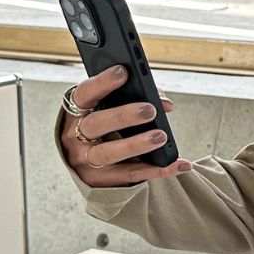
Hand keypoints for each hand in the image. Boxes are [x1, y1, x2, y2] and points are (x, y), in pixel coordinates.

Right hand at [60, 64, 192, 187]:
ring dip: (136, 145)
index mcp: (76, 112)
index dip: (102, 82)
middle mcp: (74, 136)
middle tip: (150, 109)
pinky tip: (179, 164)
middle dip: (123, 115)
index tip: (123, 71)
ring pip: (109, 154)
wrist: (88, 165)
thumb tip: (164, 102)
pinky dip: (158, 170)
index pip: (84, 93)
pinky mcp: (99, 182)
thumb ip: (133, 98)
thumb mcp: (108, 109)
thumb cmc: (105, 127)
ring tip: (161, 137)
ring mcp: (85, 161)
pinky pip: (131, 175)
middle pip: (95, 124)